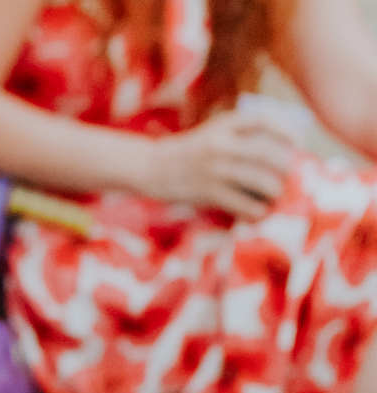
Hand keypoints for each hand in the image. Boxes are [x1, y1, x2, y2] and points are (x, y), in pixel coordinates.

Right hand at [140, 114, 294, 220]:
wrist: (154, 168)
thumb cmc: (192, 150)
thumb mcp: (215, 131)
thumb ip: (242, 132)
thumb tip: (281, 145)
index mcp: (225, 124)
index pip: (264, 119)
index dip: (287, 129)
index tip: (298, 141)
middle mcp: (222, 144)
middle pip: (267, 153)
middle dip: (285, 166)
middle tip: (289, 175)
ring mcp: (215, 169)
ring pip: (260, 180)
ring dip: (274, 191)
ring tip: (276, 195)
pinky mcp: (209, 193)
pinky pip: (243, 204)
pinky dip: (256, 211)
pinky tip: (259, 212)